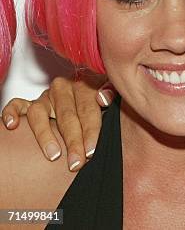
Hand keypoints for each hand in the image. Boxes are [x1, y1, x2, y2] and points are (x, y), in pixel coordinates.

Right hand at [1, 73, 115, 171]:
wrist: (80, 97)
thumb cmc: (95, 104)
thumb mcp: (107, 95)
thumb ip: (109, 92)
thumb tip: (105, 98)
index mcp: (84, 85)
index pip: (88, 109)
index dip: (91, 131)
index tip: (91, 151)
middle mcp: (63, 88)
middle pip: (67, 115)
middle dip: (73, 141)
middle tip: (76, 162)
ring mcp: (44, 96)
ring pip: (39, 113)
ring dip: (45, 135)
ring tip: (54, 155)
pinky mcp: (28, 103)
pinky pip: (16, 105)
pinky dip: (11, 113)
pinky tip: (11, 126)